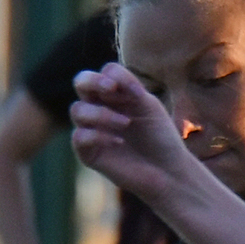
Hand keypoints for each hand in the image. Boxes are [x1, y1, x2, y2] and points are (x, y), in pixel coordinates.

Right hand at [70, 63, 198, 203]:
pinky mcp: (88, 152)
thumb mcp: (149, 106)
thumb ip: (130, 87)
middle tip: (110, 90)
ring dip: (102, 114)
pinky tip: (119, 142)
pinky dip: (99, 136)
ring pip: (77, 110)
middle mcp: (100, 107)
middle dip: (92, 81)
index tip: (136, 92)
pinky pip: (79, 137)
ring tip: (126, 124)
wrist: (167, 171)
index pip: (105, 72)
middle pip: (81, 82)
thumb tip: (110, 77)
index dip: (116, 76)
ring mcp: (92, 129)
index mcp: (117, 95)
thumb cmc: (160, 136)